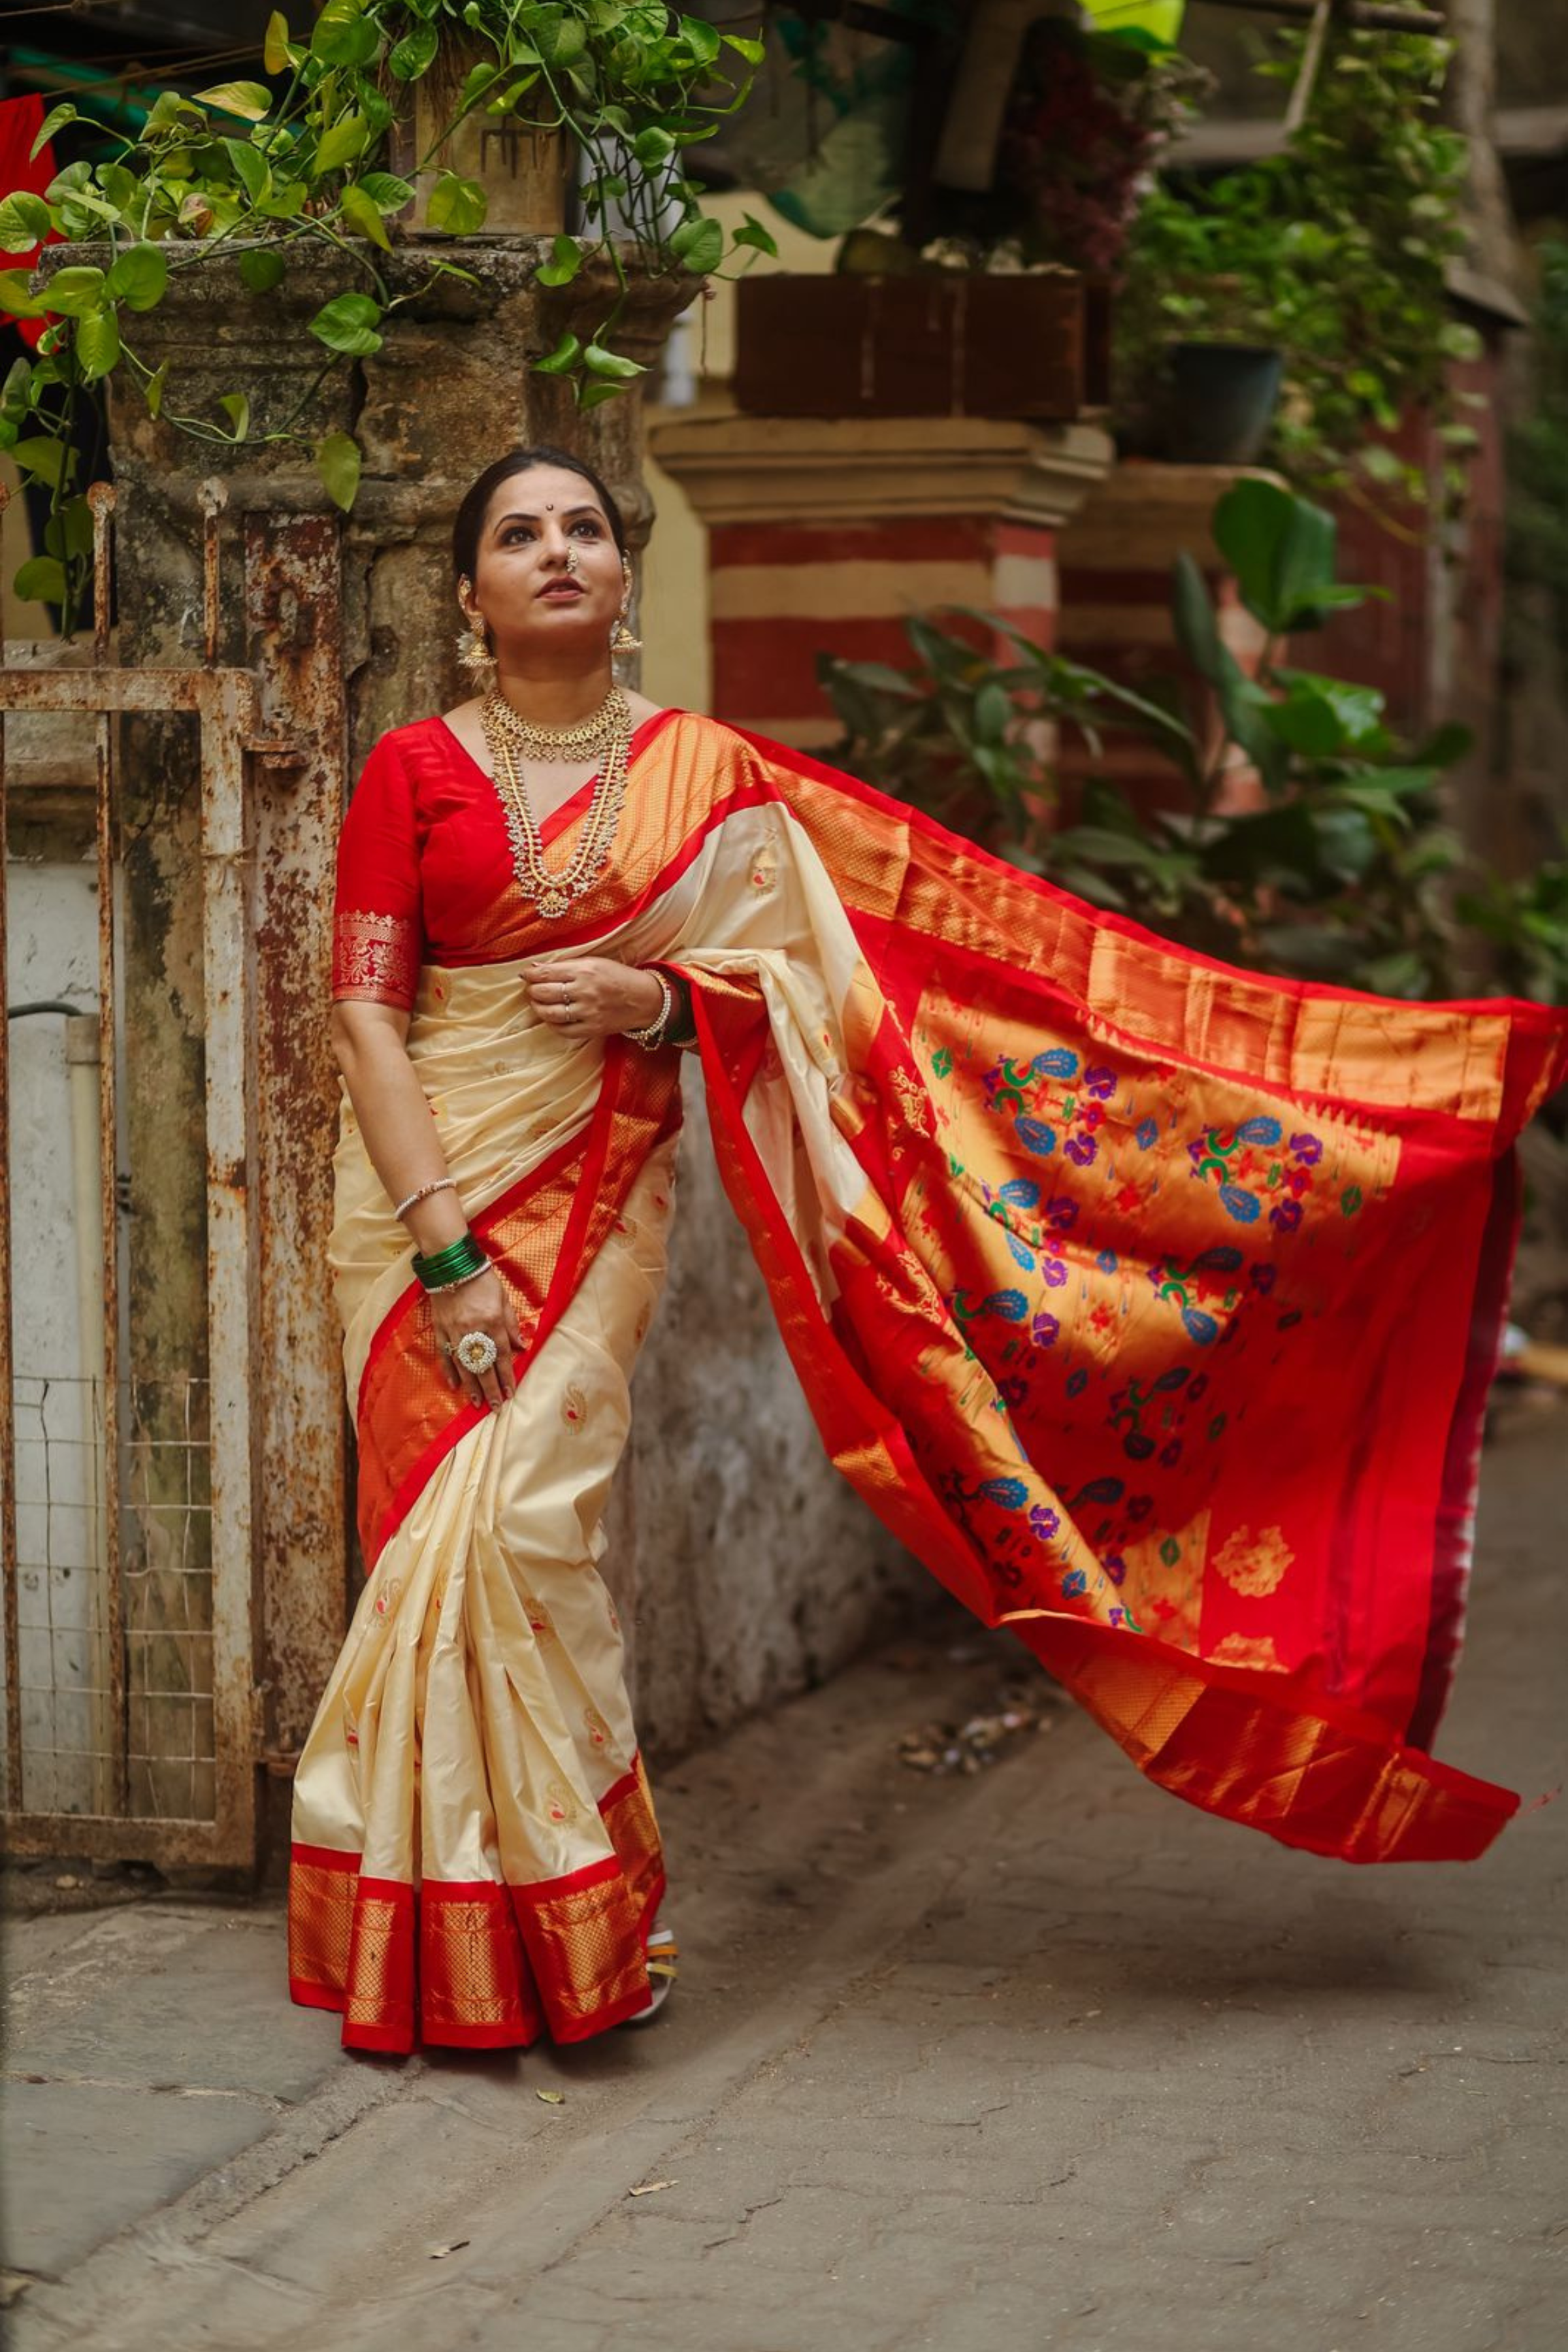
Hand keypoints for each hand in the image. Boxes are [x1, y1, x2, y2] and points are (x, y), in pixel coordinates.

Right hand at [431, 1267, 524, 1410]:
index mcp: (492, 1321)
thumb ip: (511, 1325)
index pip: (501, 1355)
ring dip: (471, 1386)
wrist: (452, 1265)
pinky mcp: (440, 1329)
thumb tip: (521, 1348)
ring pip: (463, 1364)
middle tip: (495, 1407)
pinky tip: (455, 1385)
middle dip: (490, 1388)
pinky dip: (449, 1370)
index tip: (510, 1393)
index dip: (506, 1376)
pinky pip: (444, 1354)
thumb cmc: (482, 1280)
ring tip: (476, 1403)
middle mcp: (473, 1330)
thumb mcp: (503, 1299)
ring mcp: (454, 1331)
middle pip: (483, 1365)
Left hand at [524, 955, 665, 1042]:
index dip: (530, 974)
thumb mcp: (594, 962)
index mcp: (584, 971)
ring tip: (538, 1003)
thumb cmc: (617, 977)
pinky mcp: (592, 1029)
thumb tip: (535, 967)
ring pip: (550, 1013)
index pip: (546, 973)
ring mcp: (588, 1013)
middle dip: (531, 990)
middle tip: (531, 989)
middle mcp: (585, 991)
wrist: (643, 999)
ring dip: (538, 1008)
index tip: (525, 974)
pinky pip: (564, 1030)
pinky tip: (552, 1018)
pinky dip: (552, 1025)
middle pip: (544, 993)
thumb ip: (566, 965)